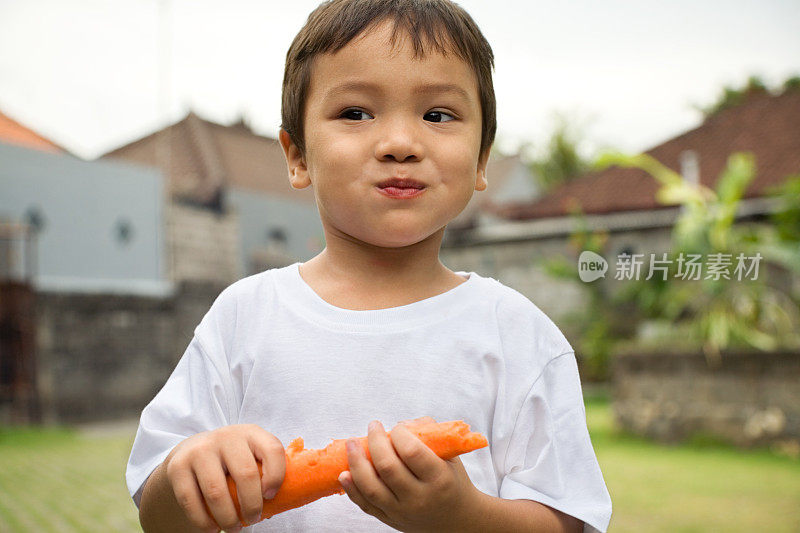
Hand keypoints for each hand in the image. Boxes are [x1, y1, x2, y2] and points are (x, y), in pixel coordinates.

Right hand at [163, 424, 285, 531]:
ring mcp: (200, 450)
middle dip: (252, 505)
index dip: (276, 476)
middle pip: (246, 474)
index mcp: (251, 433)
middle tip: (253, 519)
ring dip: (228, 518)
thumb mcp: (250, 455)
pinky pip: (191, 500)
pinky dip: (203, 521)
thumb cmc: (233, 461)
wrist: (192, 451)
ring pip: (216, 492)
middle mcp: (226, 436)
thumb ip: (266, 469)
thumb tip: (289, 497)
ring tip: (234, 528)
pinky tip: (211, 528)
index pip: (272, 449)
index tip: (271, 496)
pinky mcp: (178, 466)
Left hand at [338, 417, 478, 531]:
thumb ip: (428, 433)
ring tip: (351, 444)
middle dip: (375, 442)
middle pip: (387, 467)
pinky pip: (366, 505)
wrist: (456, 521)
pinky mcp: (389, 519)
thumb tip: (401, 424)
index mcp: (439, 478)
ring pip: (372, 488)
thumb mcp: (450, 456)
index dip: (399, 434)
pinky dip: (352, 489)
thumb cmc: (452, 481)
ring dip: (356, 463)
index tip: (396, 428)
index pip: (411, 452)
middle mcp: (419, 498)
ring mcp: (402, 512)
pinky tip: (344, 473)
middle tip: (372, 426)